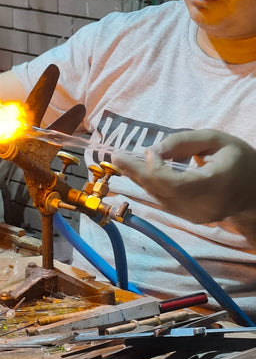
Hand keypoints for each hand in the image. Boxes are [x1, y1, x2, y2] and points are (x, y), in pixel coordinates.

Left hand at [113, 129, 255, 228]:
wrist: (254, 192)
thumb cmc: (237, 159)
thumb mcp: (217, 140)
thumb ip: (184, 142)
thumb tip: (152, 150)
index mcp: (216, 184)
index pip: (177, 183)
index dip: (156, 169)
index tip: (149, 151)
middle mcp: (204, 205)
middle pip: (162, 191)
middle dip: (137, 173)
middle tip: (116, 157)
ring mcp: (196, 216)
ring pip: (159, 197)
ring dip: (139, 179)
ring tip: (121, 162)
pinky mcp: (189, 218)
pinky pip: (164, 200)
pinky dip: (149, 185)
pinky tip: (137, 172)